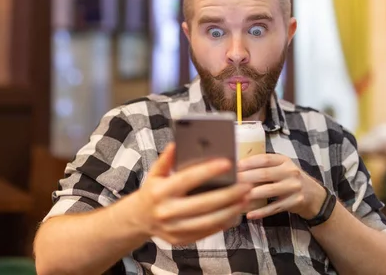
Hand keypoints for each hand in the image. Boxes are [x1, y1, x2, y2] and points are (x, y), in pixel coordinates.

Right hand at [130, 143, 251, 244]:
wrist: (139, 219)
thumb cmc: (152, 191)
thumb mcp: (155, 173)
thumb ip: (166, 159)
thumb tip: (176, 144)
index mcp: (160, 192)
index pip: (187, 179)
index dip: (208, 171)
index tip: (228, 163)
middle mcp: (167, 212)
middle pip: (204, 203)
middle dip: (229, 194)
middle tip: (247, 184)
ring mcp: (174, 229)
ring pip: (209, 221)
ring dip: (231, 210)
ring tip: (246, 198)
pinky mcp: (181, 240)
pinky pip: (208, 232)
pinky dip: (224, 222)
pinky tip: (236, 212)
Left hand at [238, 154, 325, 220]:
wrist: (314, 195)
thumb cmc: (290, 179)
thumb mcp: (282, 167)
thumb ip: (265, 166)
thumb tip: (237, 166)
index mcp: (284, 161)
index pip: (264, 159)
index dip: (248, 162)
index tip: (234, 166)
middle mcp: (290, 172)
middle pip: (264, 174)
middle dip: (246, 178)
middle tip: (231, 182)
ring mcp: (294, 188)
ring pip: (269, 191)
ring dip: (251, 194)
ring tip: (237, 197)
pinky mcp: (294, 202)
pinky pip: (275, 208)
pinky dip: (261, 212)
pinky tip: (249, 214)